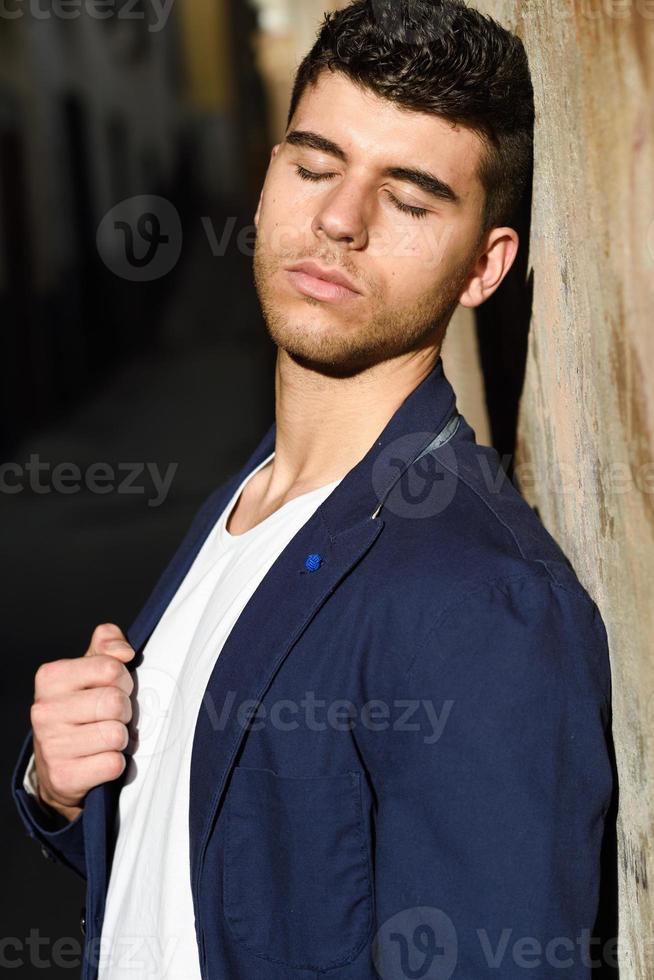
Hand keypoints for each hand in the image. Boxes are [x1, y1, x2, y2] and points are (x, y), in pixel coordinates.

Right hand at [30, 624, 134, 822]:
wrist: (58, 763)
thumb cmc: (81, 707)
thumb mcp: (90, 667)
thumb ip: (108, 642)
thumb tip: (124, 651)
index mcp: (51, 677)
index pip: (111, 668)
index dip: (123, 679)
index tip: (113, 687)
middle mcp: (44, 710)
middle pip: (116, 703)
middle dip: (124, 711)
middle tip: (112, 717)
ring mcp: (51, 745)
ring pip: (117, 735)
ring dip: (120, 739)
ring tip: (105, 738)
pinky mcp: (63, 776)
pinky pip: (113, 764)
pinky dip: (115, 764)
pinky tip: (99, 759)